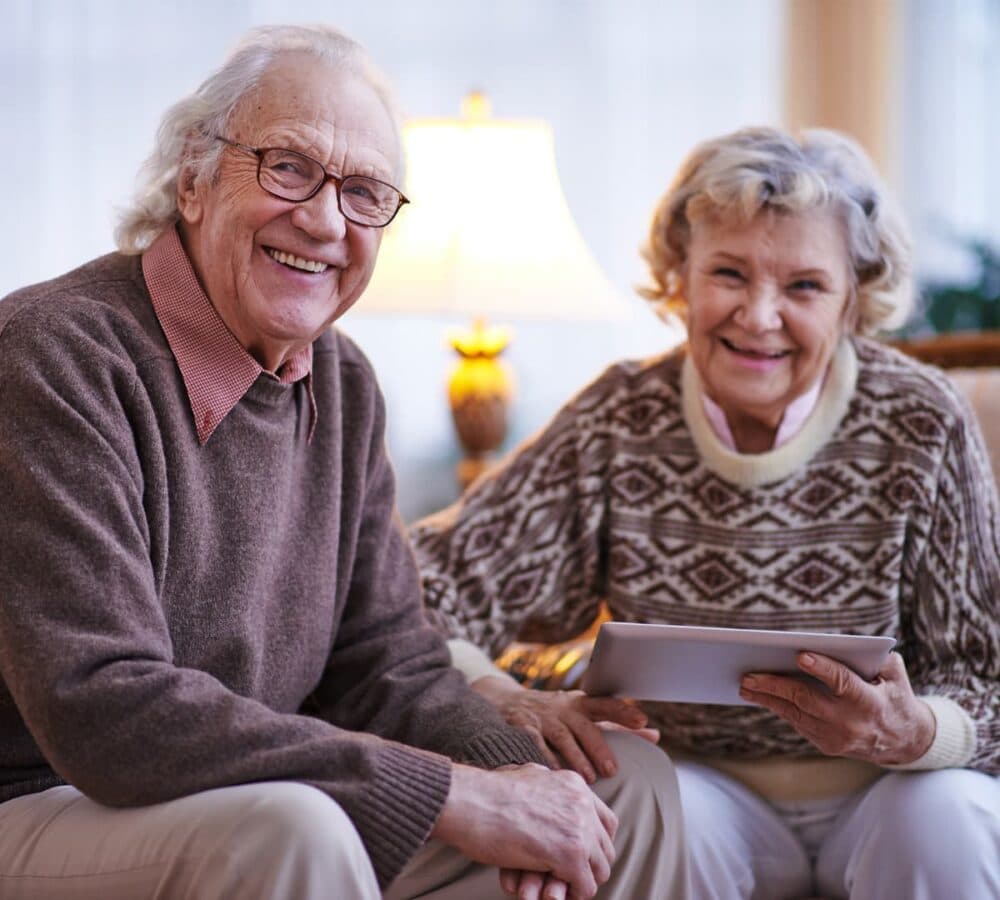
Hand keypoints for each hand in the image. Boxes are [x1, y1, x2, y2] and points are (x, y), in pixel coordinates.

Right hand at [431, 762, 617, 899]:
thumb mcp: (528, 775)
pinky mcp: (570, 854)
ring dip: (578, 882)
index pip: (605, 821)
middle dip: (587, 866)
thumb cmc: (485, 792)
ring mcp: (579, 828)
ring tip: (555, 887)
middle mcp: (582, 803)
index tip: (580, 856)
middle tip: (565, 878)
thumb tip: (552, 797)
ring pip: (599, 870)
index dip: (594, 843)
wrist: (468, 801)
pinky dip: (571, 895)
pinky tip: (550, 892)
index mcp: (574, 784)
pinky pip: (585, 887)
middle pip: (605, 848)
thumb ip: (548, 788)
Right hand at [472, 675, 657, 782]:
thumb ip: (616, 724)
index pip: (604, 704)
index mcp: (580, 703)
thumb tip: (655, 735)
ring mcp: (542, 717)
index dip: (623, 712)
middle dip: (599, 747)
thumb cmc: (555, 713)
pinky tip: (555, 775)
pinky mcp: (522, 727)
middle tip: (612, 769)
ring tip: (590, 779)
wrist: (505, 701)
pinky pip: (536, 744)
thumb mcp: (583, 712)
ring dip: (576, 758)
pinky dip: (546, 759)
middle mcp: (562, 708)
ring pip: (562, 737)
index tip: (642, 720)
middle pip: (584, 726)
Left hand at [739, 651, 935, 764]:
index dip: (823, 670)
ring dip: (767, 698)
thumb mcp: (894, 675)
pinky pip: (796, 722)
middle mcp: (852, 723)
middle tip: (750, 673)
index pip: (843, 683)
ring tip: (745, 684)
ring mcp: (837, 738)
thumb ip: (876, 658)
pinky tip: (759, 695)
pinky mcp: (826, 745)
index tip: (801, 655)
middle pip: (807, 700)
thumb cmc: (894, 695)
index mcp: (871, 702)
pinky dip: (777, 707)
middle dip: (776, 686)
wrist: (904, 741)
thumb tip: (845, 643)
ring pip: (795, 714)